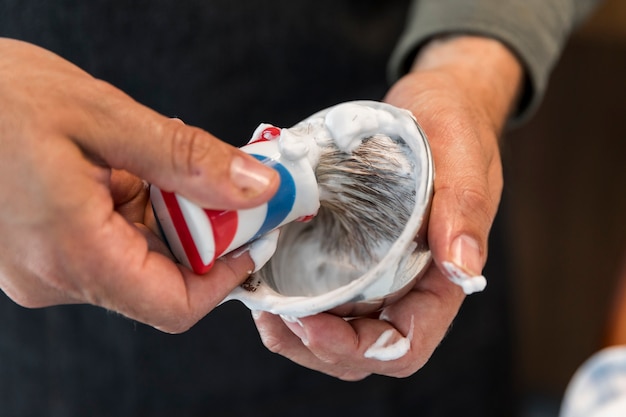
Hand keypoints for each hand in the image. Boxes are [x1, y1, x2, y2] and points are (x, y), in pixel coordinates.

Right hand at [0, 38, 278, 332]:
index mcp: (73, 252)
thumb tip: (255, 188)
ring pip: (138, 260)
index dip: (226, 273)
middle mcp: (55, 274)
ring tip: (157, 165)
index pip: (175, 304)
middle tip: (210, 178)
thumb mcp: (102, 116)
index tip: (249, 229)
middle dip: (200, 232)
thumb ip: (186, 158)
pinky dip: (136, 212)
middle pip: (162, 279)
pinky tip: (129, 172)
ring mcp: (44, 265)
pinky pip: (109, 245)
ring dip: (167, 216)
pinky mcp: (40, 250)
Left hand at [252, 36, 521, 378]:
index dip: (356, 349)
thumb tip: (464, 269)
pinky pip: (323, 291)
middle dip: (315, 345)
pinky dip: (292, 297)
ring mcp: (378, 272)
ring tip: (261, 304)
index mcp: (441, 277)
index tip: (309, 322)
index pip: (405, 344)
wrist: (434, 104)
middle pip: (363, 349)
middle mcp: (409, 284)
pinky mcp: (353, 251)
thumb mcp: (462, 154)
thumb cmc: (455, 123)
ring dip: (296, 330)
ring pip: (338, 328)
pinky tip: (265, 276)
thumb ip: (464, 208)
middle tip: (271, 315)